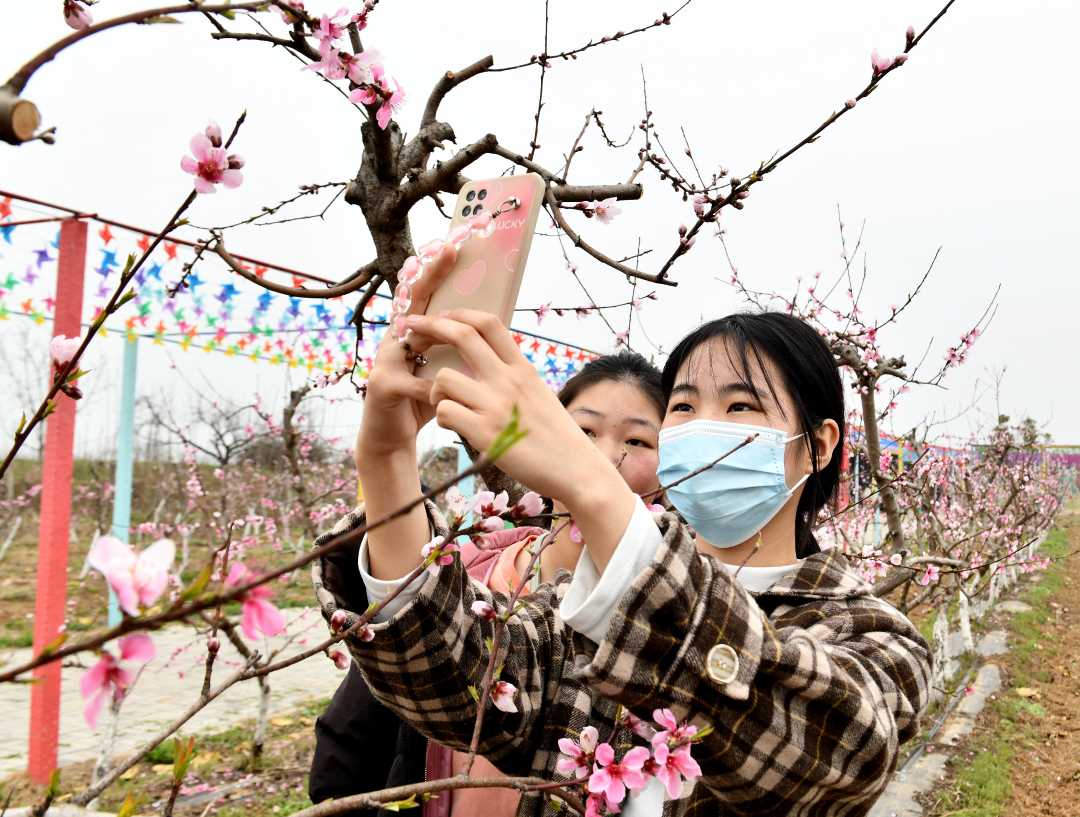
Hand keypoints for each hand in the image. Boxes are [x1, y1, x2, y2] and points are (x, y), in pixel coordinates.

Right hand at [356, 244, 457, 462]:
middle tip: (449, 251)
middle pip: (414, 302)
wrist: (391, 440)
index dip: (435, 271)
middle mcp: (395, 339)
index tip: (452, 246)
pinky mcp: (381, 386)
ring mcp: (385, 360)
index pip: (425, 296)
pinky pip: (414, 383)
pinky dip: (434, 389)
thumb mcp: (443, 370)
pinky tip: (447, 393)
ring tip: (462, 329)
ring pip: (416, 339)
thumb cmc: (422, 402)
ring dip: (440, 336)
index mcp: (412, 334)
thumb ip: (456, 350)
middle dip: (429, 276)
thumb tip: (491, 329)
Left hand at [404, 309, 636, 570]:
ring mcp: (496, 406)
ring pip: (444, 379)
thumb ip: (515, 376)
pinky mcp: (485, 434)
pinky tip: (454, 426)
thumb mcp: (540, 393)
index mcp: (522, 368)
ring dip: (436, 390)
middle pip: (461, 335)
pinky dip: (443, 418)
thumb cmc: (559, 436)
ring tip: (446, 403)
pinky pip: (444, 413)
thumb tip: (494, 363)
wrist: (578, 470)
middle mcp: (508, 380)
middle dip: (429, 328)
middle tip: (410, 333)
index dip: (459, 314)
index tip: (441, 316)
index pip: (489, 323)